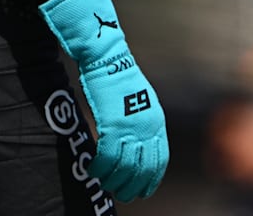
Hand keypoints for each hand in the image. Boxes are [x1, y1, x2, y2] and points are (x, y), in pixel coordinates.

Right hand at [39, 0, 167, 200]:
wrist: (107, 58)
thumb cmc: (119, 78)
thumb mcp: (141, 102)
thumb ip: (143, 123)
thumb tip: (138, 142)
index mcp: (157, 123)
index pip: (159, 161)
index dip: (151, 179)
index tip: (143, 190)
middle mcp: (148, 129)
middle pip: (143, 169)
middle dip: (133, 186)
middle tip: (121, 193)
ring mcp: (131, 128)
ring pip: (124, 168)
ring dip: (114, 180)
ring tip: (105, 184)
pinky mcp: (112, 126)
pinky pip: (106, 158)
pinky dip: (99, 168)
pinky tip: (92, 170)